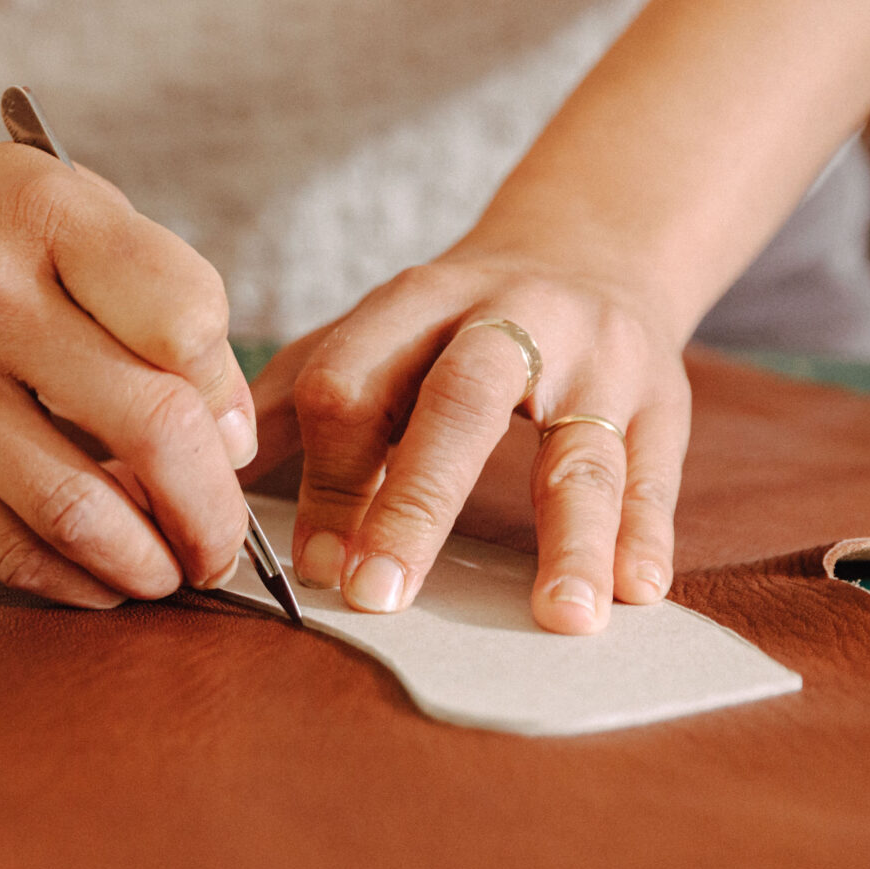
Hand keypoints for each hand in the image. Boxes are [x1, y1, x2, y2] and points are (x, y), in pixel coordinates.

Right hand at [0, 142, 257, 608]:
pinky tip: (103, 581)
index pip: (187, 318)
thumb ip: (155, 295)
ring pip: (77, 507)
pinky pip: (4, 542)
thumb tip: (229, 434)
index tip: (232, 432)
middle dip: (213, 510)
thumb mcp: (61, 205)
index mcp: (48, 215)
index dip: (229, 393)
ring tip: (175, 571)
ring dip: (148, 562)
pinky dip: (71, 581)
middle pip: (150, 425)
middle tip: (227, 543)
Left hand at [257, 236, 690, 634]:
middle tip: (380, 596)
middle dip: (416, 502)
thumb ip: (297, 399)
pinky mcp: (664, 399)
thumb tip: (205, 481)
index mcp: (419, 298)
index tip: (313, 568)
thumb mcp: (378, 334)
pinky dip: (646, 533)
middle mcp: (512, 316)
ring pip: (581, 448)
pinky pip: (656, 472)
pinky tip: (635, 591)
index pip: (354, 378)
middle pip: (461, 402)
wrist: (594, 252)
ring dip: (570, 536)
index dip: (326, 475)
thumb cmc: (457, 325)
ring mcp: (598, 358)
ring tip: (562, 616)